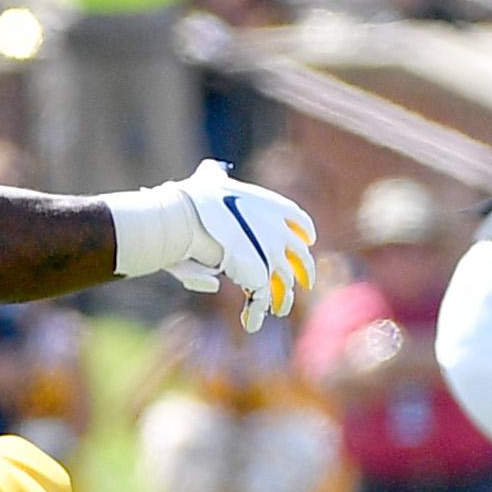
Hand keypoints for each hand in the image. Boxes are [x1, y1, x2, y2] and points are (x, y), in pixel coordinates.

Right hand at [111, 159, 317, 330]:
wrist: (183, 219)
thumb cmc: (188, 201)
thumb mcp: (206, 180)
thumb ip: (212, 175)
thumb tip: (212, 169)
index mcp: (270, 205)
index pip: (297, 219)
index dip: (303, 232)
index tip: (307, 241)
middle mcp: (278, 228)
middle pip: (301, 254)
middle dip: (305, 269)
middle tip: (307, 281)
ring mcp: (272, 252)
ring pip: (287, 280)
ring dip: (283, 297)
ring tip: (279, 309)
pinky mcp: (259, 273)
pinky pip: (264, 298)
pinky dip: (258, 313)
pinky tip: (252, 323)